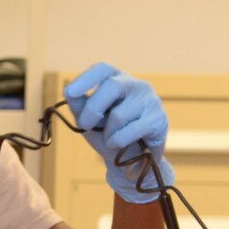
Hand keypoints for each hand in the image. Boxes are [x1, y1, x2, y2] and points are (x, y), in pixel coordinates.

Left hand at [65, 64, 172, 202]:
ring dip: (108, 133)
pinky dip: (118, 142)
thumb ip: (79, 105)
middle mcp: (136, 85)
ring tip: (112, 139)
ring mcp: (150, 100)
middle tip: (85, 125)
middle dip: (93, 108)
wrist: (130, 159)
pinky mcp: (159, 119)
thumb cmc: (107, 134)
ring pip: (119, 114)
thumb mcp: (89, 119)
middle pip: (113, 85)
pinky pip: (131, 131)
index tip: (70, 92)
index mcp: (116, 80)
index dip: (86, 78)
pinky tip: (121, 145)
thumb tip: (69, 92)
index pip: (102, 69)